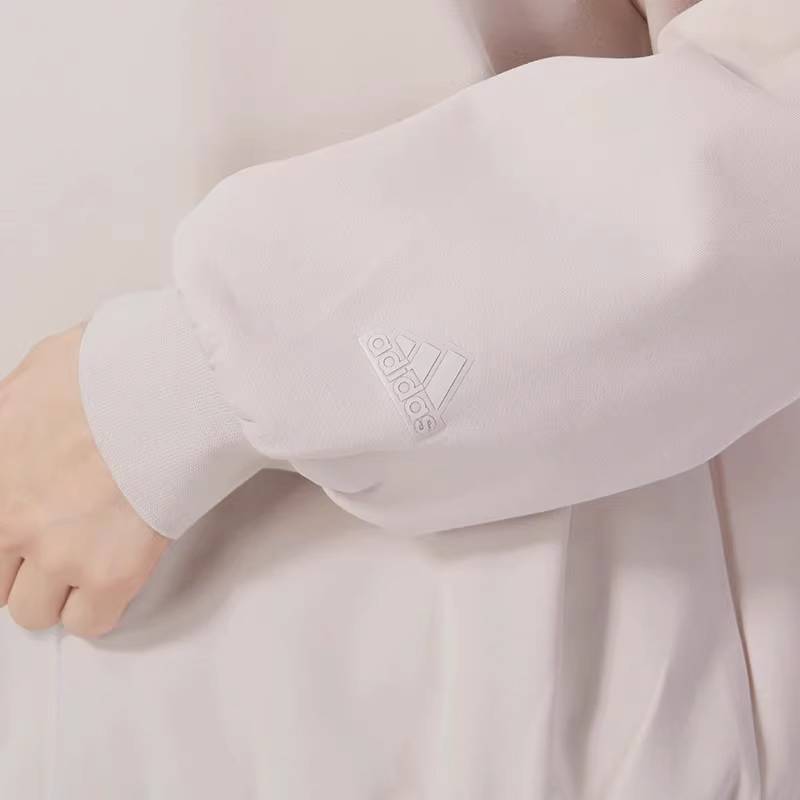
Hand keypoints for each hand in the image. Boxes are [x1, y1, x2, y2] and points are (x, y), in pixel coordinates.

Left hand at [0, 326, 168, 637]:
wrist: (170, 386)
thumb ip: (12, 415)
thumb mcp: (33, 374)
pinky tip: (114, 576)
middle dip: (26, 564)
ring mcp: (58, 551)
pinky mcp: (111, 572)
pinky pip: (89, 621)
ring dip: (59, 589)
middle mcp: (11, 519)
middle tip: (57, 542)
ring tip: (90, 560)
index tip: (21, 536)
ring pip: (34, 611)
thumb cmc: (116, 372)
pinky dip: (99, 607)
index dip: (6, 539)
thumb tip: (21, 423)